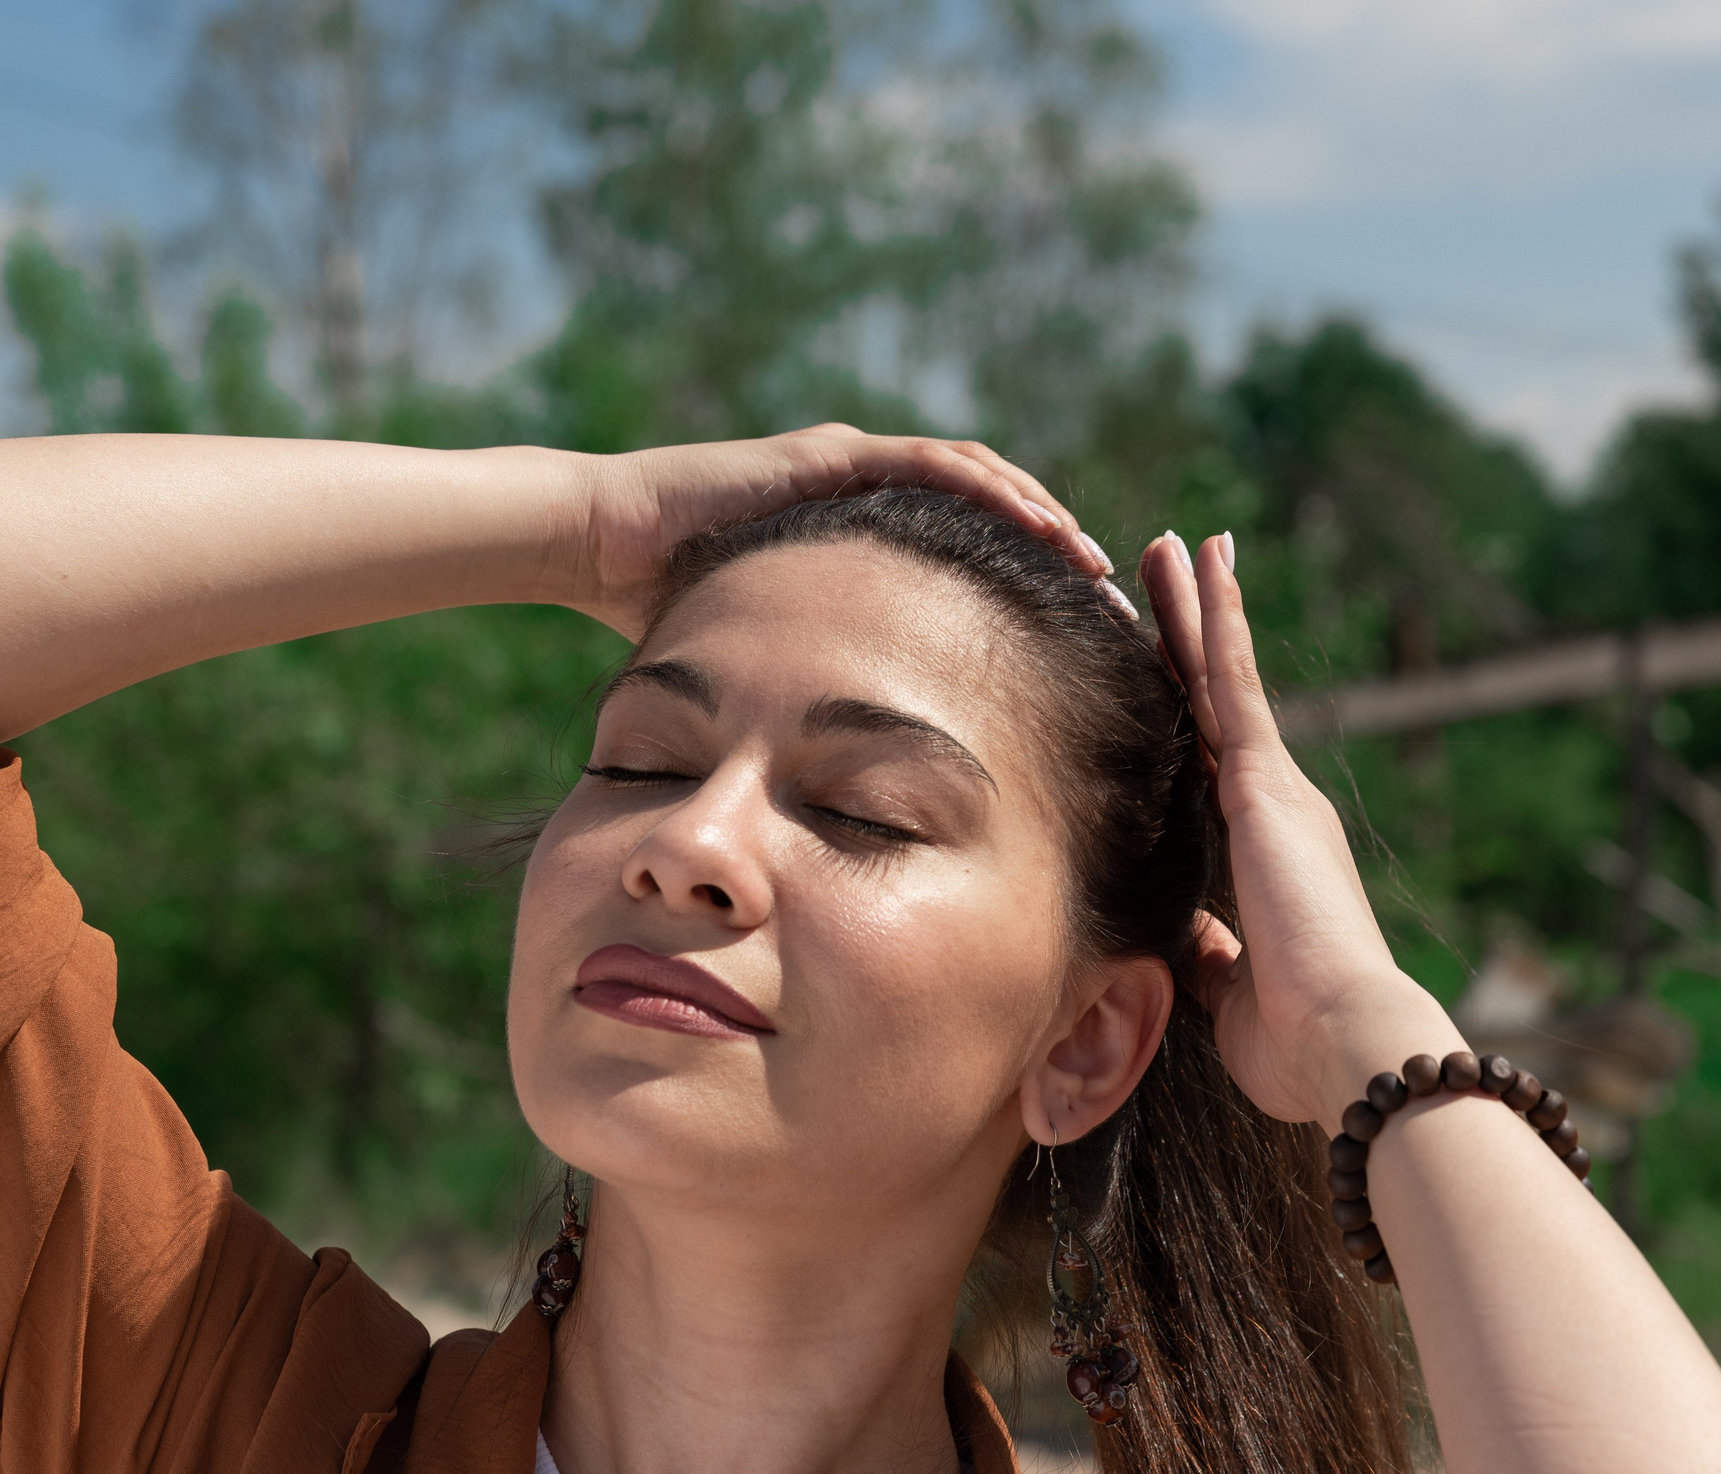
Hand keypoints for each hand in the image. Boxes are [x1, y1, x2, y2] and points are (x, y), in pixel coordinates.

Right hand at [569, 425, 1110, 636]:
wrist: (603, 547)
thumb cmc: (667, 608)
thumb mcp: (771, 653)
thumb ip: (816, 682)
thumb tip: (846, 772)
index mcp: (862, 537)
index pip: (967, 557)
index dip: (1027, 590)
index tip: (1078, 639)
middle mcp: (867, 491)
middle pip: (990, 515)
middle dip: (1056, 555)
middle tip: (1116, 604)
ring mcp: (854, 462)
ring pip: (980, 480)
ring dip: (1044, 518)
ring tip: (1096, 564)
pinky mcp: (837, 455)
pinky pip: (936, 464)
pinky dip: (996, 491)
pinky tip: (1043, 525)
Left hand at [1139, 530, 1460, 1125]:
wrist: (1347, 1042)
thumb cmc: (1297, 1045)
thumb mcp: (1229, 994)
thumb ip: (1209, 956)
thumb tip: (1186, 940)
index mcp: (1265, 861)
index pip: (1210, 771)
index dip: (1187, 718)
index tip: (1167, 673)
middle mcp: (1278, 812)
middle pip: (1215, 705)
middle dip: (1190, 638)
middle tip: (1166, 570)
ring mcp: (1274, 791)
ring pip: (1219, 678)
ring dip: (1196, 609)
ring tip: (1172, 544)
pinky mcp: (1266, 783)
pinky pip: (1231, 682)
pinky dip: (1215, 620)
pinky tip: (1202, 563)